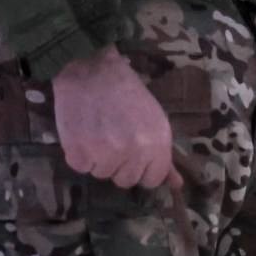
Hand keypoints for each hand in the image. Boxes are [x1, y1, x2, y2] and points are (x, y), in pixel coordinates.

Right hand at [51, 45, 173, 189]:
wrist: (91, 69)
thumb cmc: (126, 93)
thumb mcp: (154, 120)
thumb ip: (164, 156)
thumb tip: (177, 186)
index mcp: (157, 143)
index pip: (151, 180)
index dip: (141, 166)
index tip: (132, 149)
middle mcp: (134, 151)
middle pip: (125, 181)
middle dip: (118, 163)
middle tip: (112, 136)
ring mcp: (105, 153)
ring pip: (101, 174)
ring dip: (97, 158)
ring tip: (96, 130)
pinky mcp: (78, 151)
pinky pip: (79, 167)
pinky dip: (78, 154)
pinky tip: (81, 131)